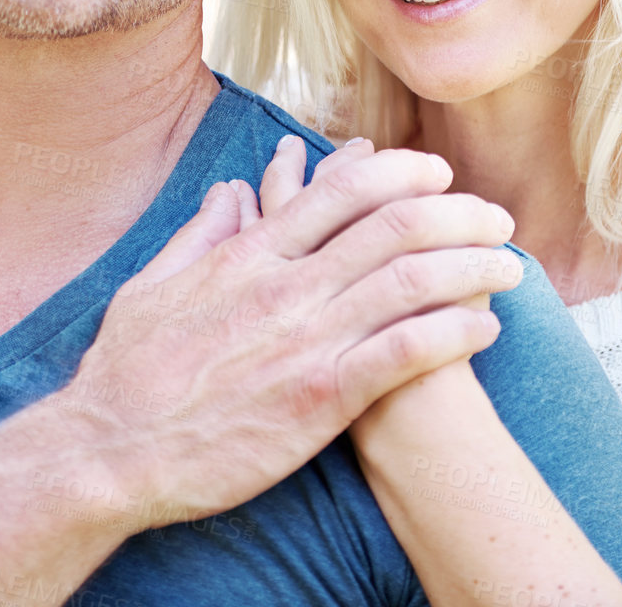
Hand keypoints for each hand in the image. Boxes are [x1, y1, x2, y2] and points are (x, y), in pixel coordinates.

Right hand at [54, 138, 519, 528]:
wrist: (112, 450)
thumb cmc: (128, 371)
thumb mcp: (154, 283)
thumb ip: (201, 233)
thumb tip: (232, 192)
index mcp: (248, 254)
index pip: (339, 190)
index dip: (399, 172)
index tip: (436, 172)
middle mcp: (284, 286)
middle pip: (393, 225)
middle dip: (456, 212)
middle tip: (494, 217)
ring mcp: (304, 340)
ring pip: (410, 280)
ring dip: (472, 266)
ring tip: (509, 268)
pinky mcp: (320, 398)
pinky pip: (404, 353)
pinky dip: (453, 333)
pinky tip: (485, 329)